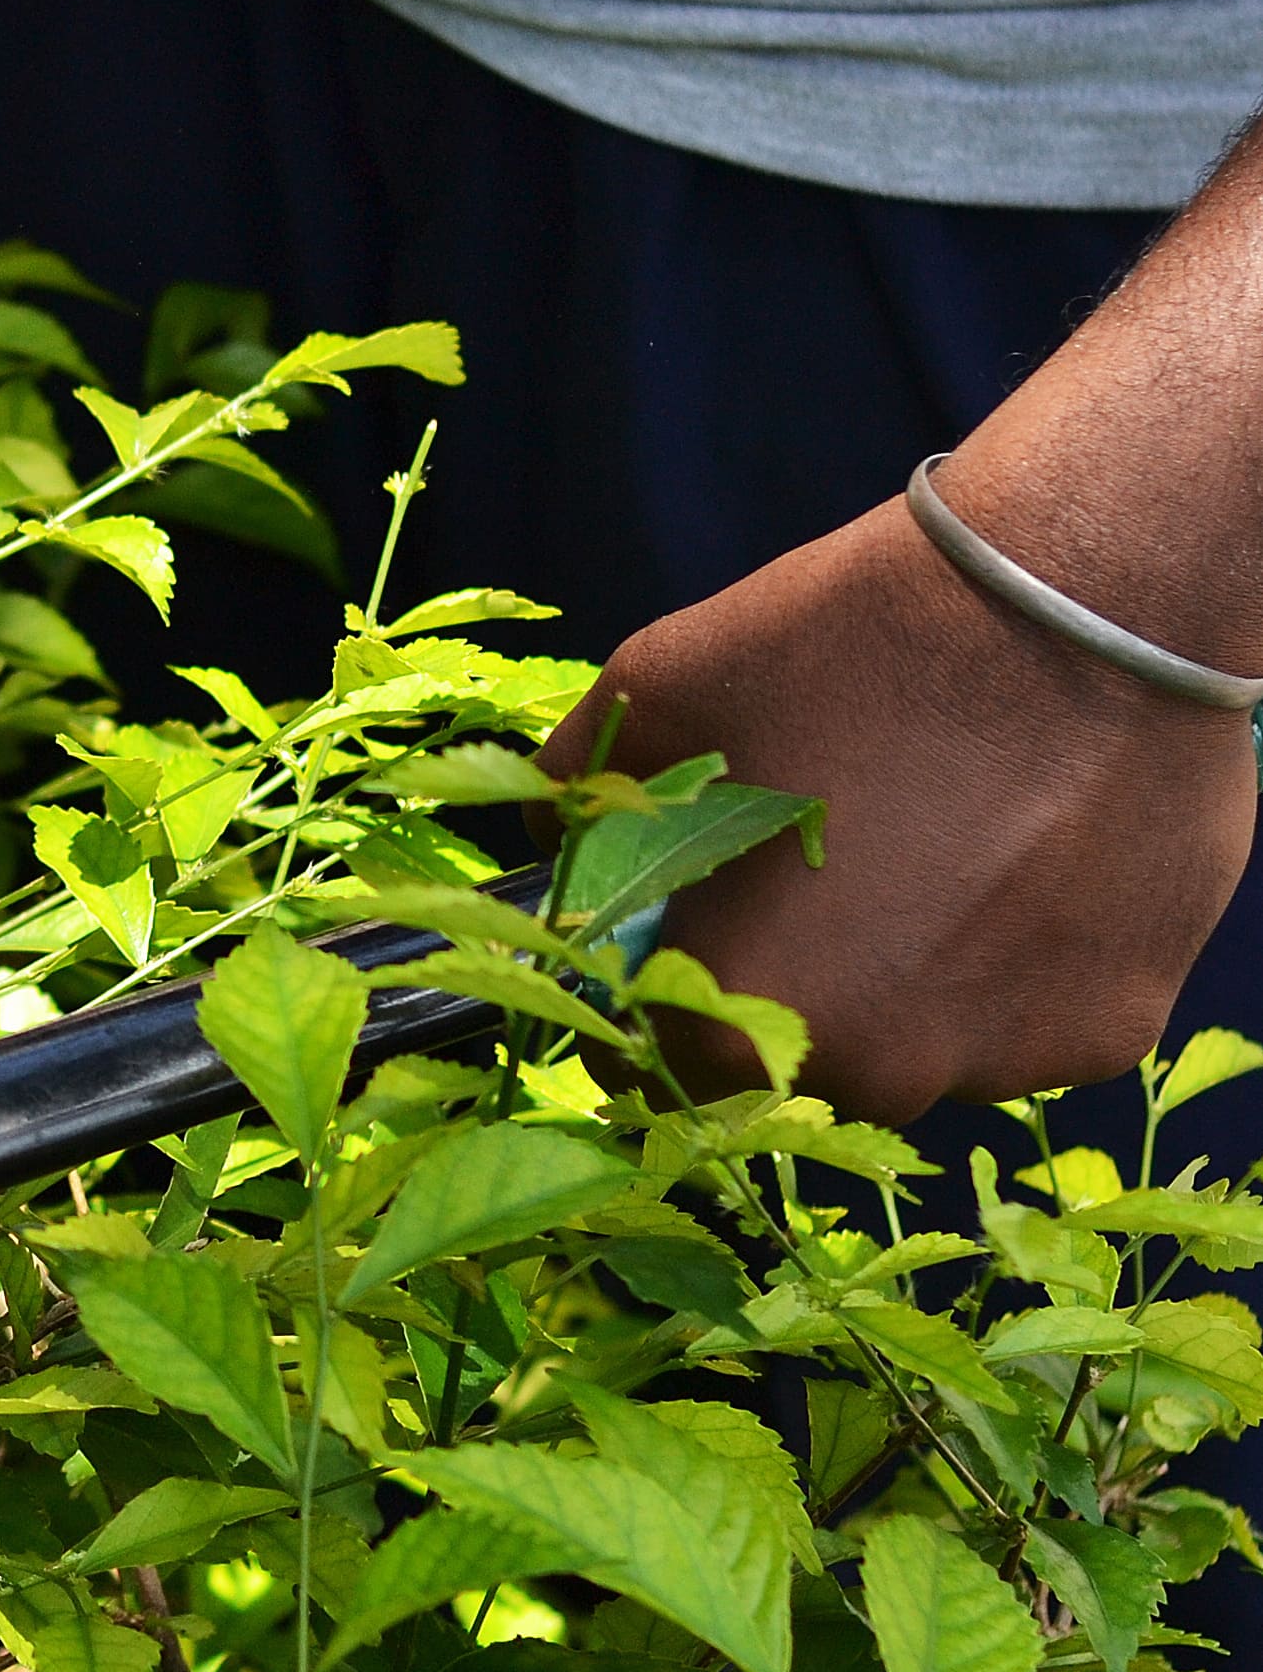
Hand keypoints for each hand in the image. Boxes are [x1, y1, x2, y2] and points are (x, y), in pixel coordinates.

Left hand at [540, 494, 1255, 1122]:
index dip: (646, 1010)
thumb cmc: (856, 644)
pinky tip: (1017, 860)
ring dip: (903, 980)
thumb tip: (557, 833)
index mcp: (741, 1021)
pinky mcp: (1114, 1030)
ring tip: (926, 853)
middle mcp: (876, 1074)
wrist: (1093, 598)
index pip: (658, 1069)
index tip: (665, 951)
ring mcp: (1006, 1063)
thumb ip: (582, 789)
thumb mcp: (659, 691)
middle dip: (782, 985)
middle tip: (810, 877)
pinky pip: (1023, 1021)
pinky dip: (1008, 963)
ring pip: (919, 1046)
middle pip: (794, 1066)